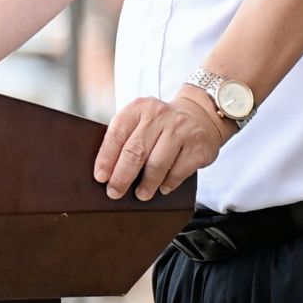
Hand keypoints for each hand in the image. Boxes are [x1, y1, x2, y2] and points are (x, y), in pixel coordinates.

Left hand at [94, 89, 230, 200]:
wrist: (201, 115)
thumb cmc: (162, 124)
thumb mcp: (142, 119)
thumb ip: (125, 138)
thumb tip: (106, 172)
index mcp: (139, 108)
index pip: (117, 134)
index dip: (106, 158)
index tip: (101, 177)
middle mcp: (160, 116)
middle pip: (135, 151)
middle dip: (122, 176)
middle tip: (114, 192)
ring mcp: (181, 130)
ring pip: (157, 164)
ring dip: (146, 184)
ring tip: (140, 194)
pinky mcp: (197, 147)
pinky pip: (178, 172)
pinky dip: (167, 184)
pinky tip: (162, 187)